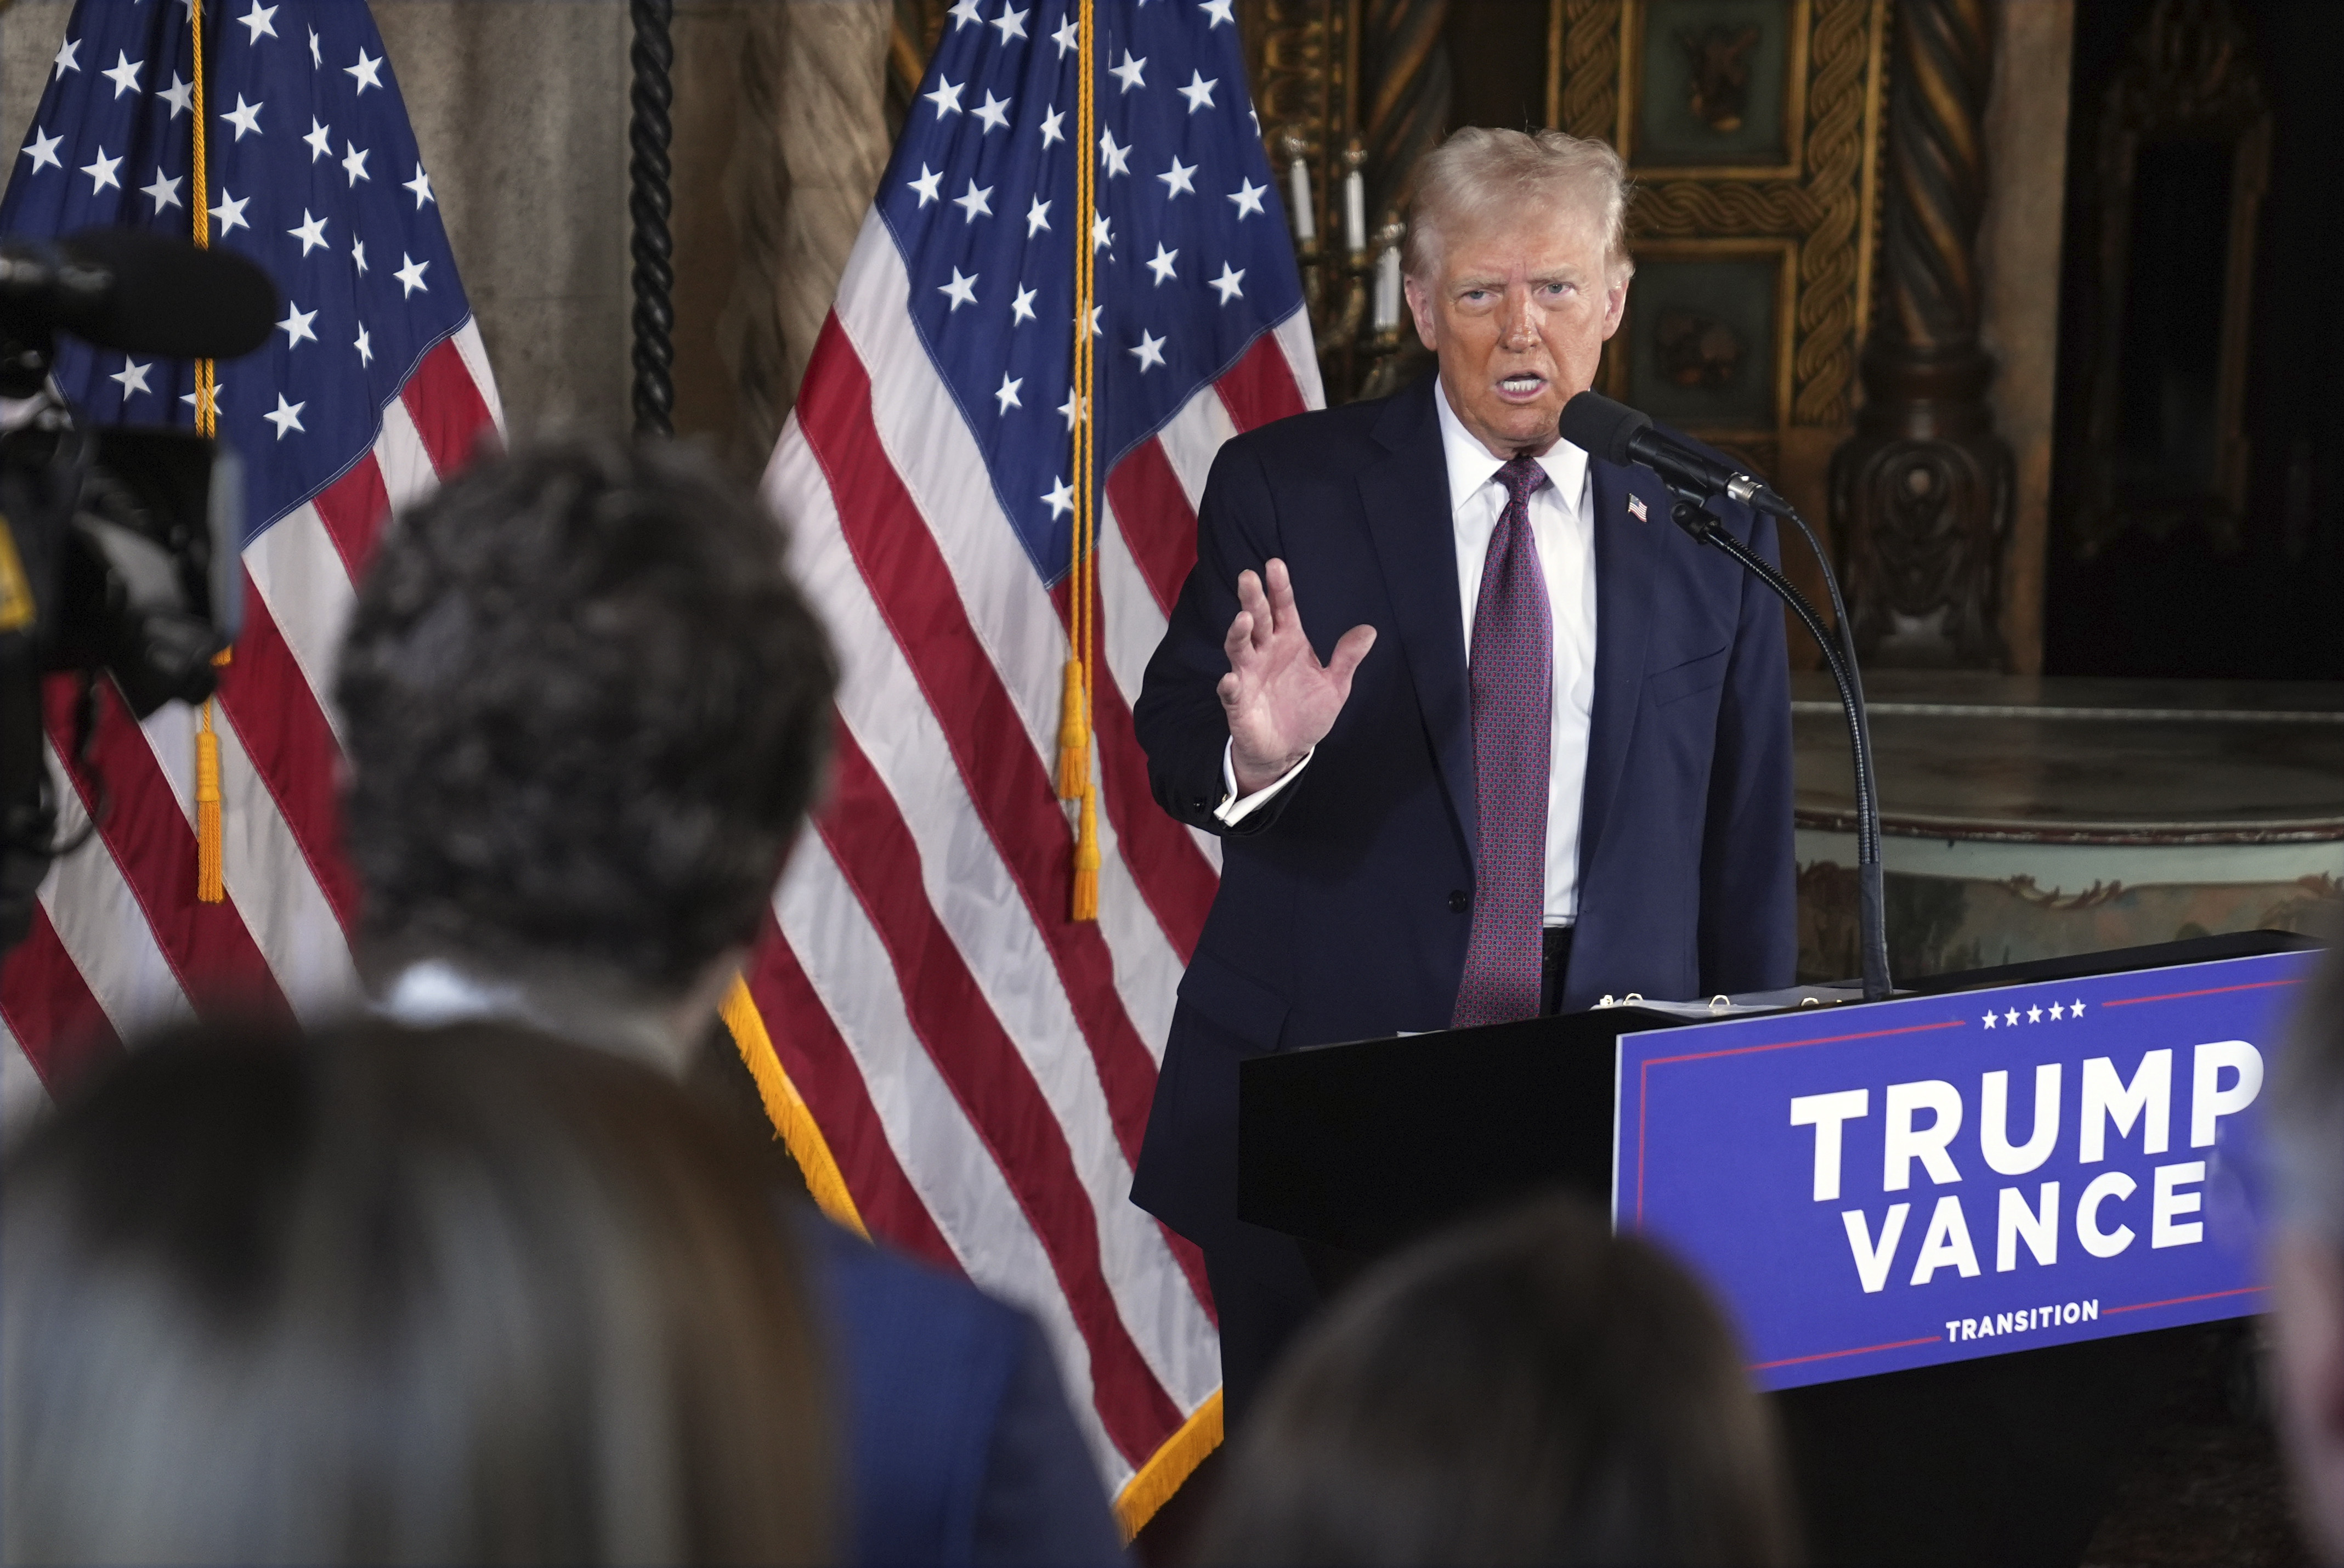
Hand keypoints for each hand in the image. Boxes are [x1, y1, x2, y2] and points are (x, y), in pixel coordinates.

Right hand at [1217, 558, 1375, 794]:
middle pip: (1257, 620)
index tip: (1275, 565)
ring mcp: (1249, 675)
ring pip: (1239, 648)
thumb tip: (1369, 630)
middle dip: (1253, 599)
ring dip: (1238, 633)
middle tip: (1248, 576)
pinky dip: (1229, 685)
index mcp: (1289, 642)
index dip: (1279, 588)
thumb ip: (1347, 658)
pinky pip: (1231, 691)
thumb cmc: (1307, 712)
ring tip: (1244, 620)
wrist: (1288, 749)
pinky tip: (1230, 679)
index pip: (1282, 608)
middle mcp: (1265, 653)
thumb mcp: (1336, 685)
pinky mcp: (1239, 703)